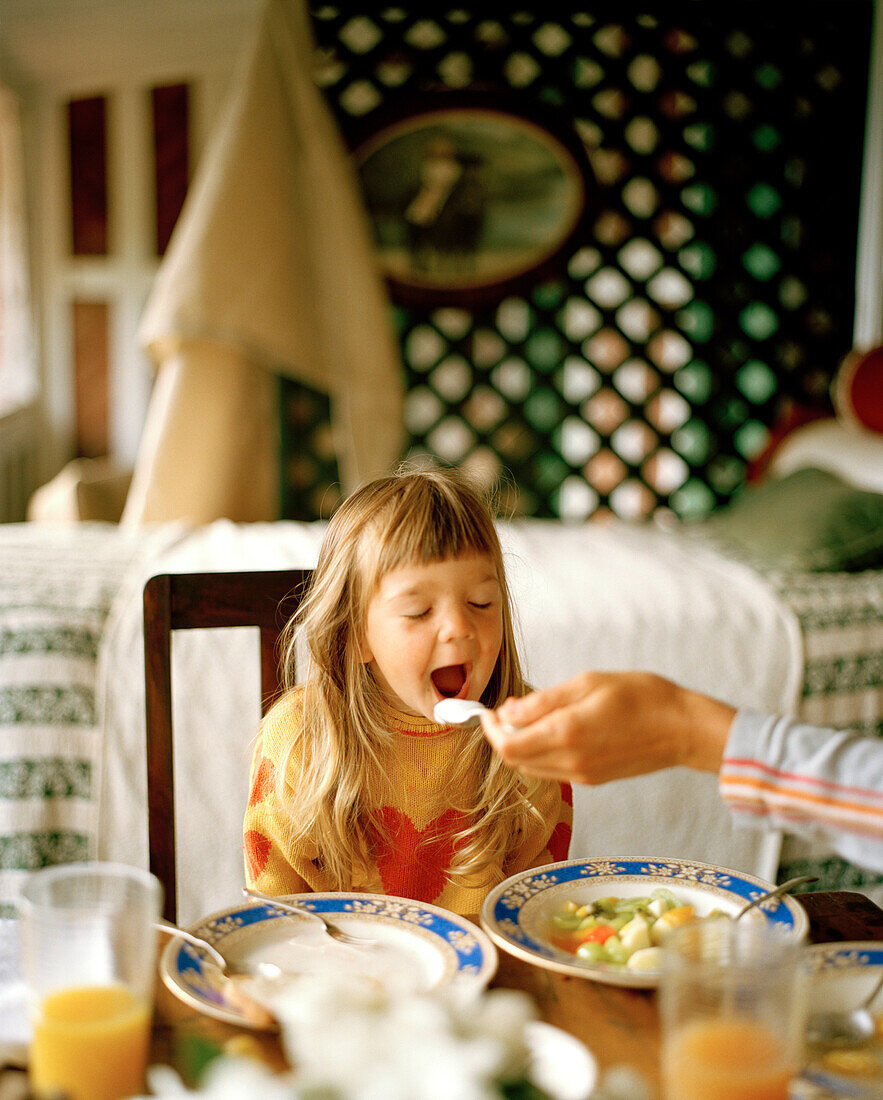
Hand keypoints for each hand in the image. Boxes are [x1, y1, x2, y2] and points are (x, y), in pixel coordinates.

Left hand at [482, 671, 734, 784]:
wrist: (683, 729)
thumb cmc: (642, 696)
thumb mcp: (589, 683)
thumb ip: (544, 700)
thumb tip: (509, 711)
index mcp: (567, 733)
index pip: (508, 745)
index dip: (491, 730)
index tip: (489, 711)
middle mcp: (570, 761)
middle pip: (515, 760)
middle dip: (502, 736)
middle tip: (506, 711)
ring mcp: (582, 775)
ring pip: (531, 768)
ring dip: (520, 746)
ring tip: (529, 717)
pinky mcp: (592, 779)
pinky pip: (551, 770)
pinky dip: (540, 753)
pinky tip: (551, 730)